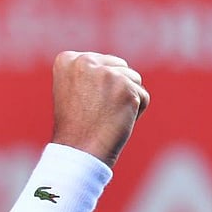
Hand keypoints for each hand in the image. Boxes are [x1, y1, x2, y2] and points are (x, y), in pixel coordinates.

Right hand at [50, 51, 148, 167]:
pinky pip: (143, 97)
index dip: (98, 86)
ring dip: (127, 99)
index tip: (84, 104)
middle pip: (120, 67)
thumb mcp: (72, 90)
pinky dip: (136, 112)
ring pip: (134, 79)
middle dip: (116, 88)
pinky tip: (117, 122)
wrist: (78, 152)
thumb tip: (118, 65)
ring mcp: (106, 74)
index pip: (102, 62)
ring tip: (106, 117)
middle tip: (97, 112)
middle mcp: (85, 61)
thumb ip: (90, 73)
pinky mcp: (126, 89)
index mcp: (67, 60)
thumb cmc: (76, 127)